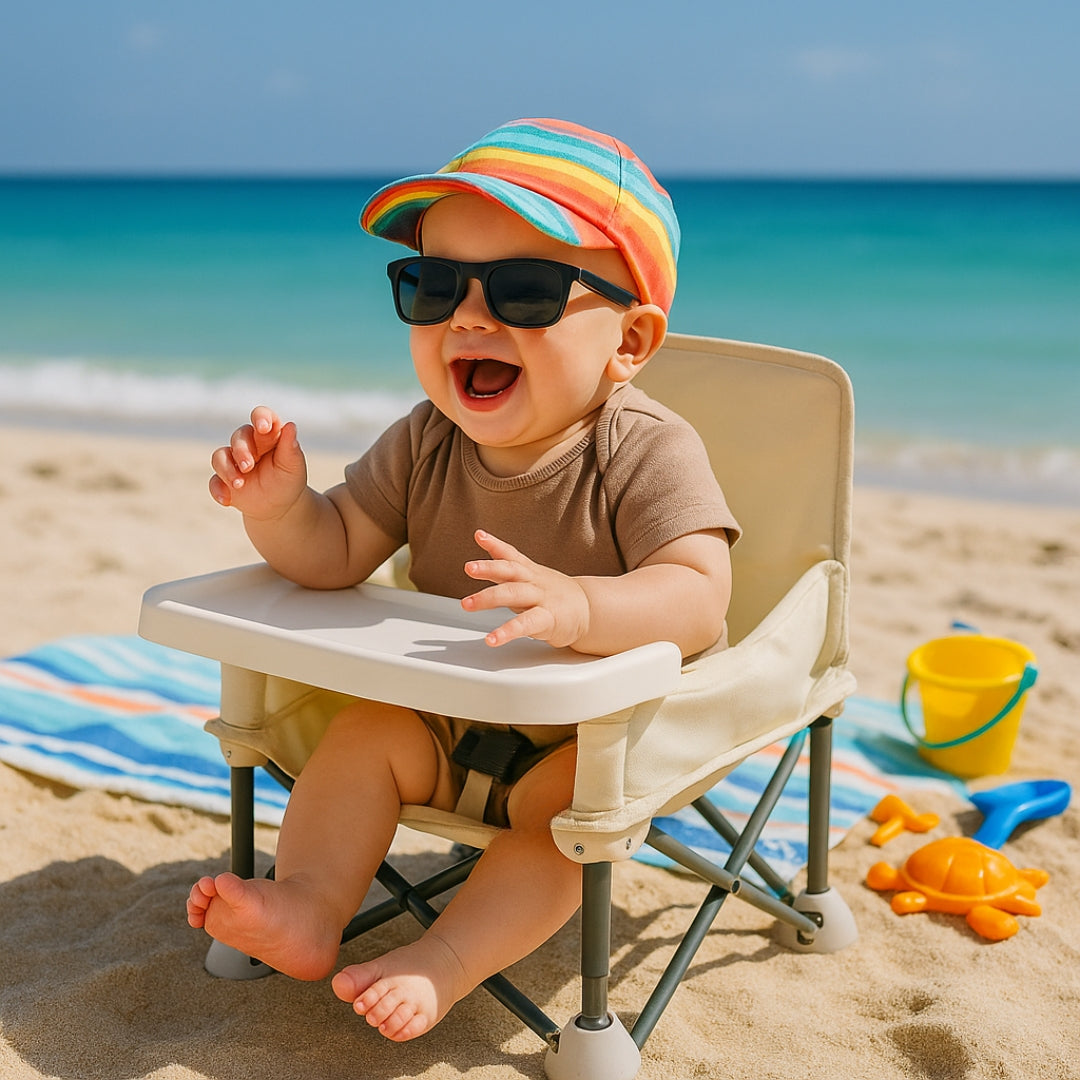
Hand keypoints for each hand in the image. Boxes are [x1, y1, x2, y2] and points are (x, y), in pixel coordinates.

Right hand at [209, 406, 307, 518]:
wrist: (279, 506)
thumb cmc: (288, 480)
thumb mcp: (293, 466)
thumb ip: (291, 447)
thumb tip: (291, 425)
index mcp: (268, 436)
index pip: (262, 417)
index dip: (261, 417)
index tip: (263, 428)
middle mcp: (249, 444)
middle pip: (238, 436)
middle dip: (241, 450)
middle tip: (248, 466)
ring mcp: (233, 461)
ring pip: (220, 456)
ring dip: (227, 469)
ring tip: (239, 485)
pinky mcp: (223, 479)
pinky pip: (214, 481)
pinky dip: (218, 489)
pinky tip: (226, 500)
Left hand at [461, 530, 589, 648]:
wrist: (589, 611)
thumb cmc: (554, 595)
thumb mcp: (532, 578)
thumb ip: (508, 569)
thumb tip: (485, 558)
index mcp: (530, 572)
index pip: (512, 555)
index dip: (495, 544)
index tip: (480, 535)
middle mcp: (534, 582)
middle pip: (511, 571)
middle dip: (488, 568)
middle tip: (469, 568)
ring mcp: (541, 599)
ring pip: (514, 594)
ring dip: (488, 598)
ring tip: (467, 604)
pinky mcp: (547, 620)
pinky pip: (525, 625)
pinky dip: (506, 632)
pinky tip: (492, 639)